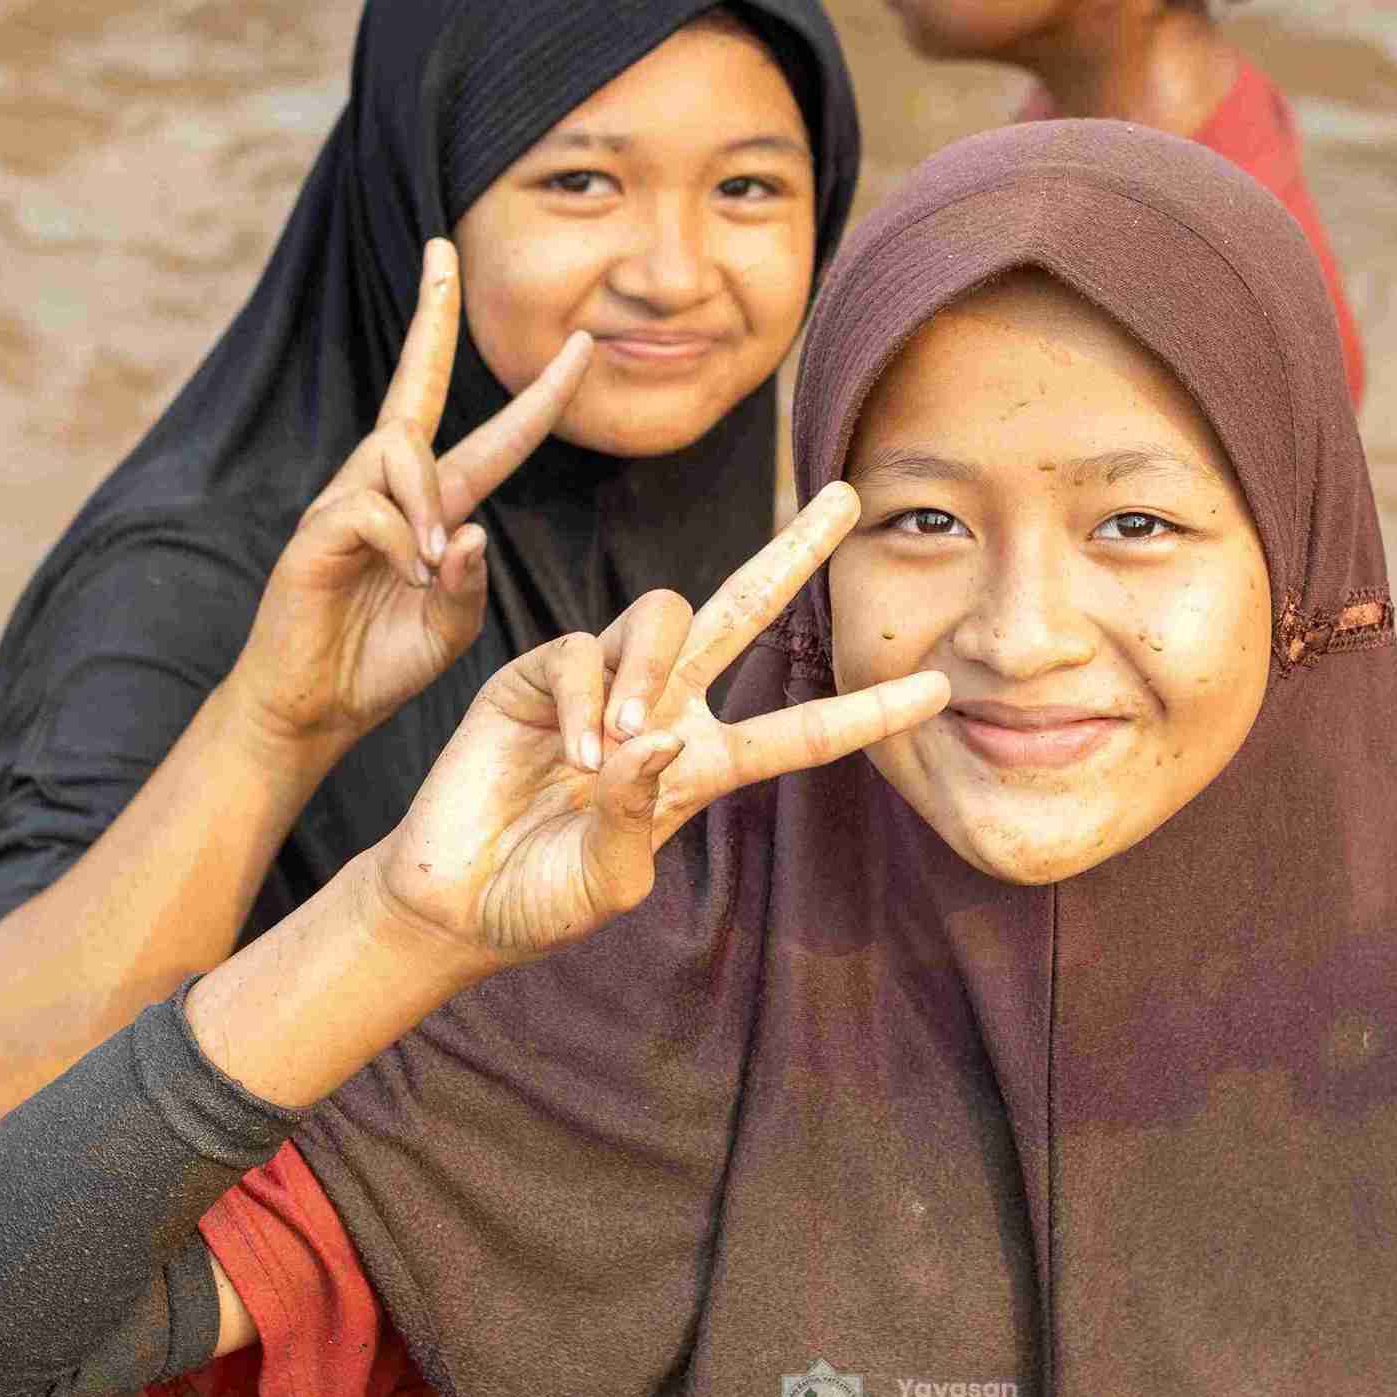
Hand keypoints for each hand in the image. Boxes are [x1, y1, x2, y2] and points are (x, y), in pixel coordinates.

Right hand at [234, 239, 593, 754]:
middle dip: (430, 313)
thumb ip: (470, 580)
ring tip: (427, 567)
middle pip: (413, 383)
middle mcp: (388, 487)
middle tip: (441, 248)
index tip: (582, 342)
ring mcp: (345, 500)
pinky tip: (403, 576)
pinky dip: (397, 540)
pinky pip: (368, 508)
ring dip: (426, 503)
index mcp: (432, 506)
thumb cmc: (381, 662)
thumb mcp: (452, 625)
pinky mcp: (315, 530)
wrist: (314, 706)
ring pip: (400, 450)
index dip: (540, 392)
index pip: (495, 435)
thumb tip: (466, 528)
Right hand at [368, 482, 948, 970]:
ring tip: (611, 748)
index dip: (869, 711)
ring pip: (666, 615)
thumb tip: (658, 736)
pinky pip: (584, 649)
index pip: (803, 730)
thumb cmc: (543, 899)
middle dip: (796, 549)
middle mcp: (666, 709)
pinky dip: (587, 696)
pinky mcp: (539, 673)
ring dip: (648, 672)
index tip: (940, 689)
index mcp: (705, 764)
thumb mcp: (610, 879)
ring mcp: (605, 683)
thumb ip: (642, 814)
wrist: (456, 901)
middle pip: (747, 608)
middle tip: (850, 495)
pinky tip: (574, 752)